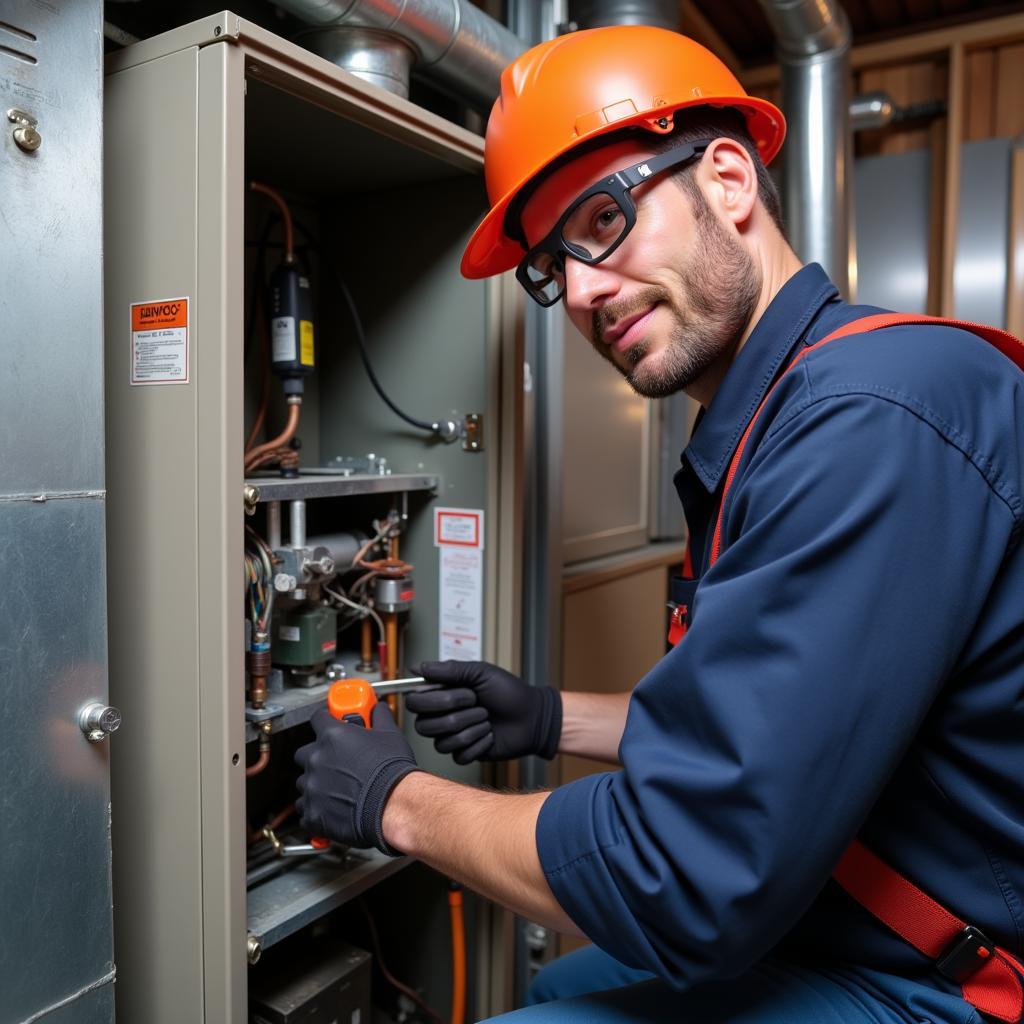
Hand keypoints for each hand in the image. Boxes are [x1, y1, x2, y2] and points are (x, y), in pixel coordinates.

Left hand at [295, 701, 418, 854]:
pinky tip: (331, 808)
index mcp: (333, 736)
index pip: (317, 719)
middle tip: (335, 762)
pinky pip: (305, 808)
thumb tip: (378, 709)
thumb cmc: (392, 773)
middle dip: (317, 756)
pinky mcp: (312, 812)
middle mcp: (317, 759)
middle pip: (305, 753)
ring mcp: (312, 787)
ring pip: (304, 781)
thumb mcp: (391, 735)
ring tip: (337, 789)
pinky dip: (315, 808)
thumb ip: (379, 717)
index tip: (329, 723)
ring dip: (316, 783)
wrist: (394, 805)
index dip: (324, 720)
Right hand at [406, 661, 561, 764]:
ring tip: (487, 718)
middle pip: (423, 725)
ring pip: (441, 742)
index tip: (454, 691)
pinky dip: (478, 743)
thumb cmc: (509, 691)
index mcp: (443, 695)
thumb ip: (449, 670)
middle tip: (476, 701)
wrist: (532, 716)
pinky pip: (459, 755)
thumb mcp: (480, 672)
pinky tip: (490, 734)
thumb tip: (417, 668)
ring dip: (469, 727)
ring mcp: (454, 737)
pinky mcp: (466, 754)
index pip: (414, 702)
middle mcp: (443, 717)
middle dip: (454, 712)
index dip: (431, 699)